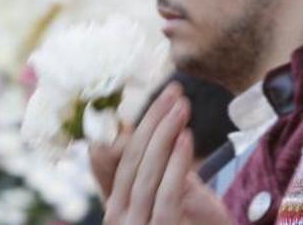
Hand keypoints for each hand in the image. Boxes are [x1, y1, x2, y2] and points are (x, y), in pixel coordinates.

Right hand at [94, 83, 231, 223]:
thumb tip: (155, 128)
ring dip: (164, 134)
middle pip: (129, 159)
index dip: (137, 122)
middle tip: (174, 90)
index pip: (116, 156)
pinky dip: (175, 164)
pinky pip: (165, 195)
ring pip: (145, 173)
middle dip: (152, 120)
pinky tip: (187, 138)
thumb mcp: (171, 202)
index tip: (159, 95)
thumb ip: (164, 173)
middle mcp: (117, 217)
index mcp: (116, 207)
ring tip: (182, 106)